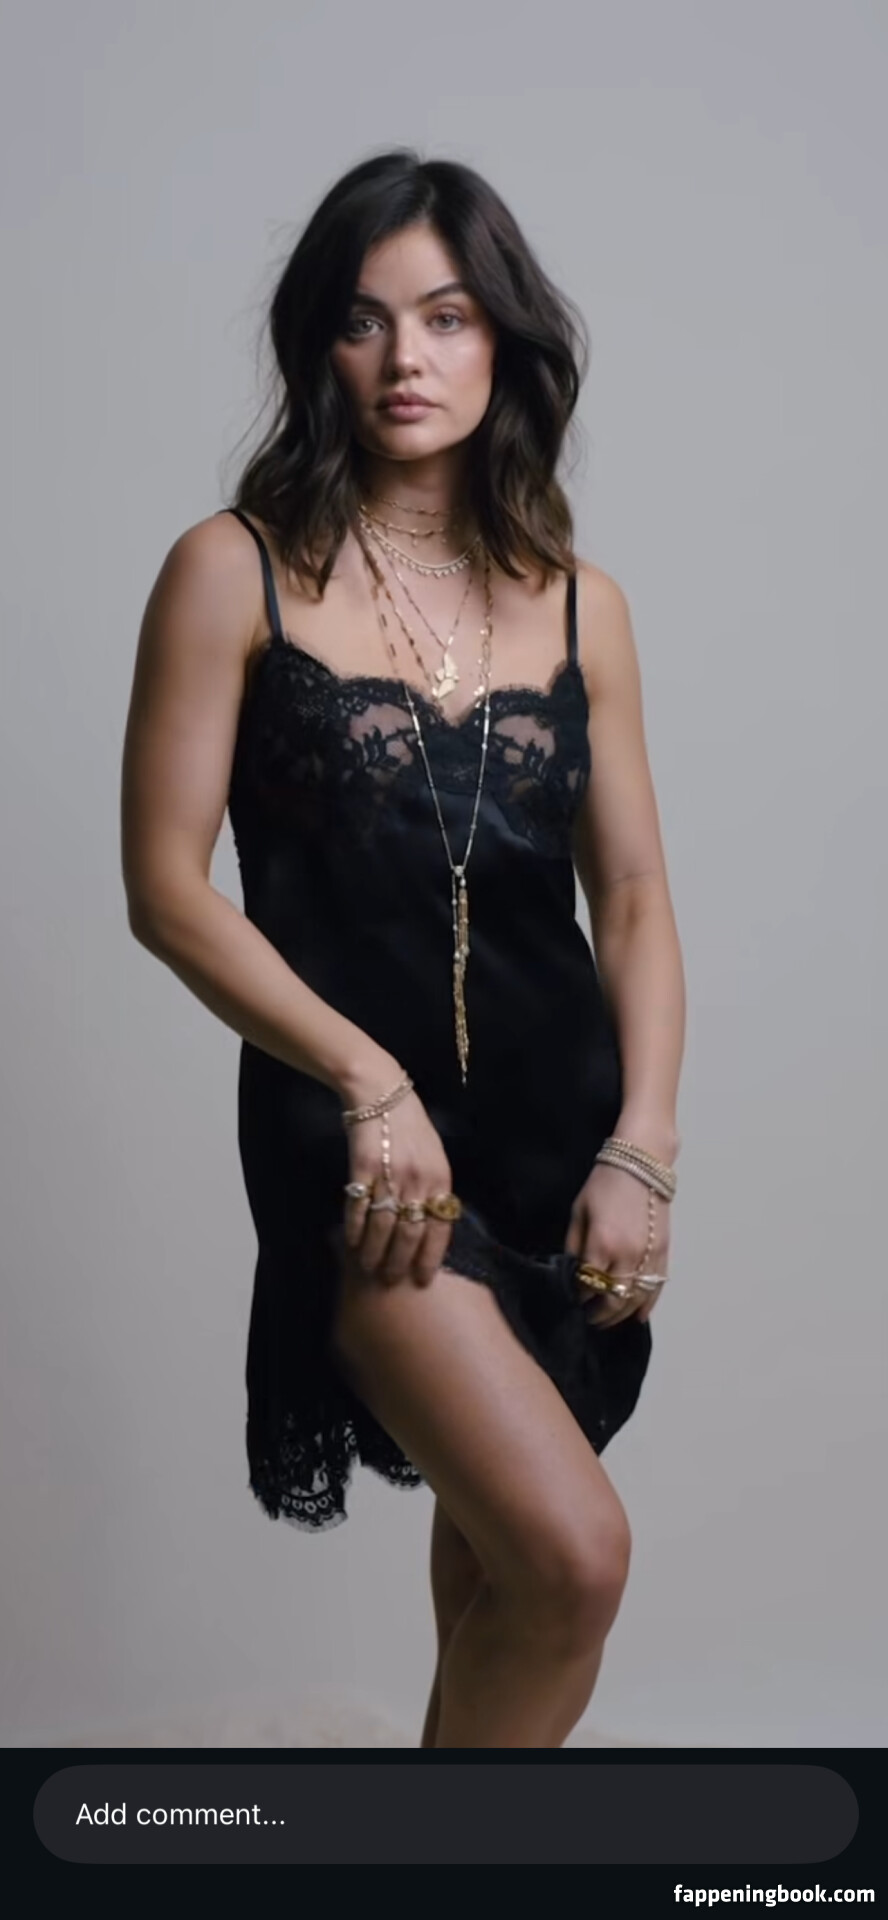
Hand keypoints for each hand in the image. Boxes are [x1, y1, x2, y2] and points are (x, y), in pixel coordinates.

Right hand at [342, 1083, 454, 1286]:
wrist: (380, 1092)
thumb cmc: (410, 1125)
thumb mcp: (434, 1155)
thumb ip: (433, 1188)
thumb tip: (428, 1227)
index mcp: (440, 1177)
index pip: (440, 1227)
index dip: (430, 1256)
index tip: (422, 1280)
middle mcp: (418, 1179)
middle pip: (410, 1232)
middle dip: (400, 1262)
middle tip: (390, 1280)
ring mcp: (389, 1173)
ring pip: (383, 1225)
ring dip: (373, 1251)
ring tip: (367, 1268)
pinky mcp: (362, 1167)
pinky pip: (358, 1206)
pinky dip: (353, 1228)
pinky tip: (350, 1242)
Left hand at [564, 1160, 669, 1326]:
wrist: (642, 1163)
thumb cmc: (604, 1183)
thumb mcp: (578, 1211)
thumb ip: (574, 1245)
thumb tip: (575, 1271)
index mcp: (601, 1244)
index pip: (587, 1284)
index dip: (578, 1294)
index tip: (573, 1297)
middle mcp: (627, 1256)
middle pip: (612, 1299)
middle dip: (598, 1313)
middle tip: (588, 1317)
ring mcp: (649, 1257)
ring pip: (635, 1299)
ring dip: (620, 1314)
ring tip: (607, 1319)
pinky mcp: (664, 1253)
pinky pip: (656, 1288)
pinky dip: (646, 1305)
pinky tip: (636, 1317)